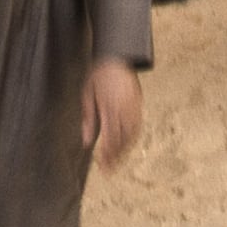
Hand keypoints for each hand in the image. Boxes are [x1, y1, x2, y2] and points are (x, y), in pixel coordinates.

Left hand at [83, 56, 142, 170]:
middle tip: (109, 170)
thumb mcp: (87, 94)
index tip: (102, 167)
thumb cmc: (99, 75)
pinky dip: (132, 140)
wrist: (118, 56)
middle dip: (115, 157)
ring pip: (132, 136)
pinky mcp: (139, 105)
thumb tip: (87, 142)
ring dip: (124, 151)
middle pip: (122, 140)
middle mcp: (124, 109)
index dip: (107, 155)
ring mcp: (134, 107)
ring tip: (117, 162)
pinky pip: (138, 127)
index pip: (110, 138)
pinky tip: (126, 146)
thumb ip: (88, 119)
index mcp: (110, 107)